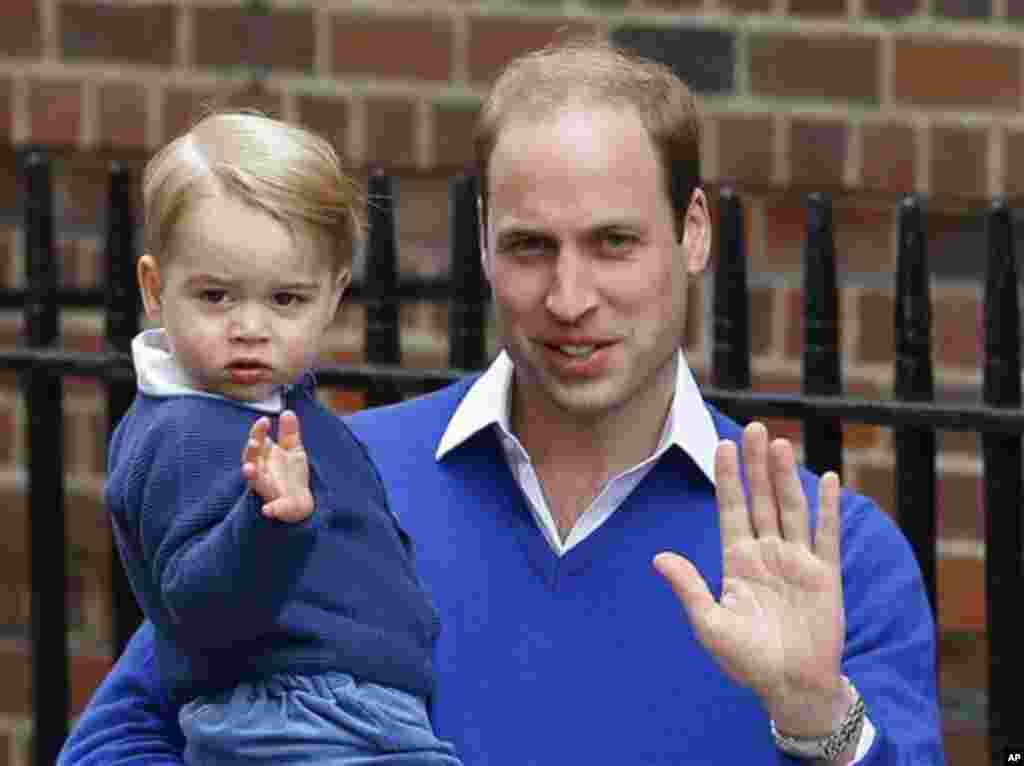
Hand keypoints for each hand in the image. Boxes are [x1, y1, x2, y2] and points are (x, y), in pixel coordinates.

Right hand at [241, 410, 314, 522]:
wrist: (301, 501)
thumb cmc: (291, 474)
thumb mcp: (293, 450)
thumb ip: (289, 433)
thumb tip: (287, 411)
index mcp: (265, 456)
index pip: (257, 441)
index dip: (258, 431)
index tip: (264, 420)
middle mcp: (262, 471)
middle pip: (251, 459)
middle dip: (251, 451)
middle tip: (254, 442)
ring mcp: (267, 488)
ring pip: (255, 481)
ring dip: (251, 475)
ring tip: (248, 469)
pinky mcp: (277, 505)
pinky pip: (273, 508)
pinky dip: (271, 509)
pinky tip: (268, 510)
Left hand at [653, 422, 850, 737]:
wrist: (791, 687)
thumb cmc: (746, 660)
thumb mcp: (710, 624)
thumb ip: (689, 588)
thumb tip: (659, 557)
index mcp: (737, 560)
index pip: (731, 508)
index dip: (727, 477)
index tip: (721, 444)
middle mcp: (767, 553)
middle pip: (761, 499)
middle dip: (756, 465)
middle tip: (753, 428)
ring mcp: (797, 561)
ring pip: (790, 508)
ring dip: (786, 476)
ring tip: (779, 444)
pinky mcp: (825, 575)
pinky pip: (826, 535)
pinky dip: (828, 507)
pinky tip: (827, 478)